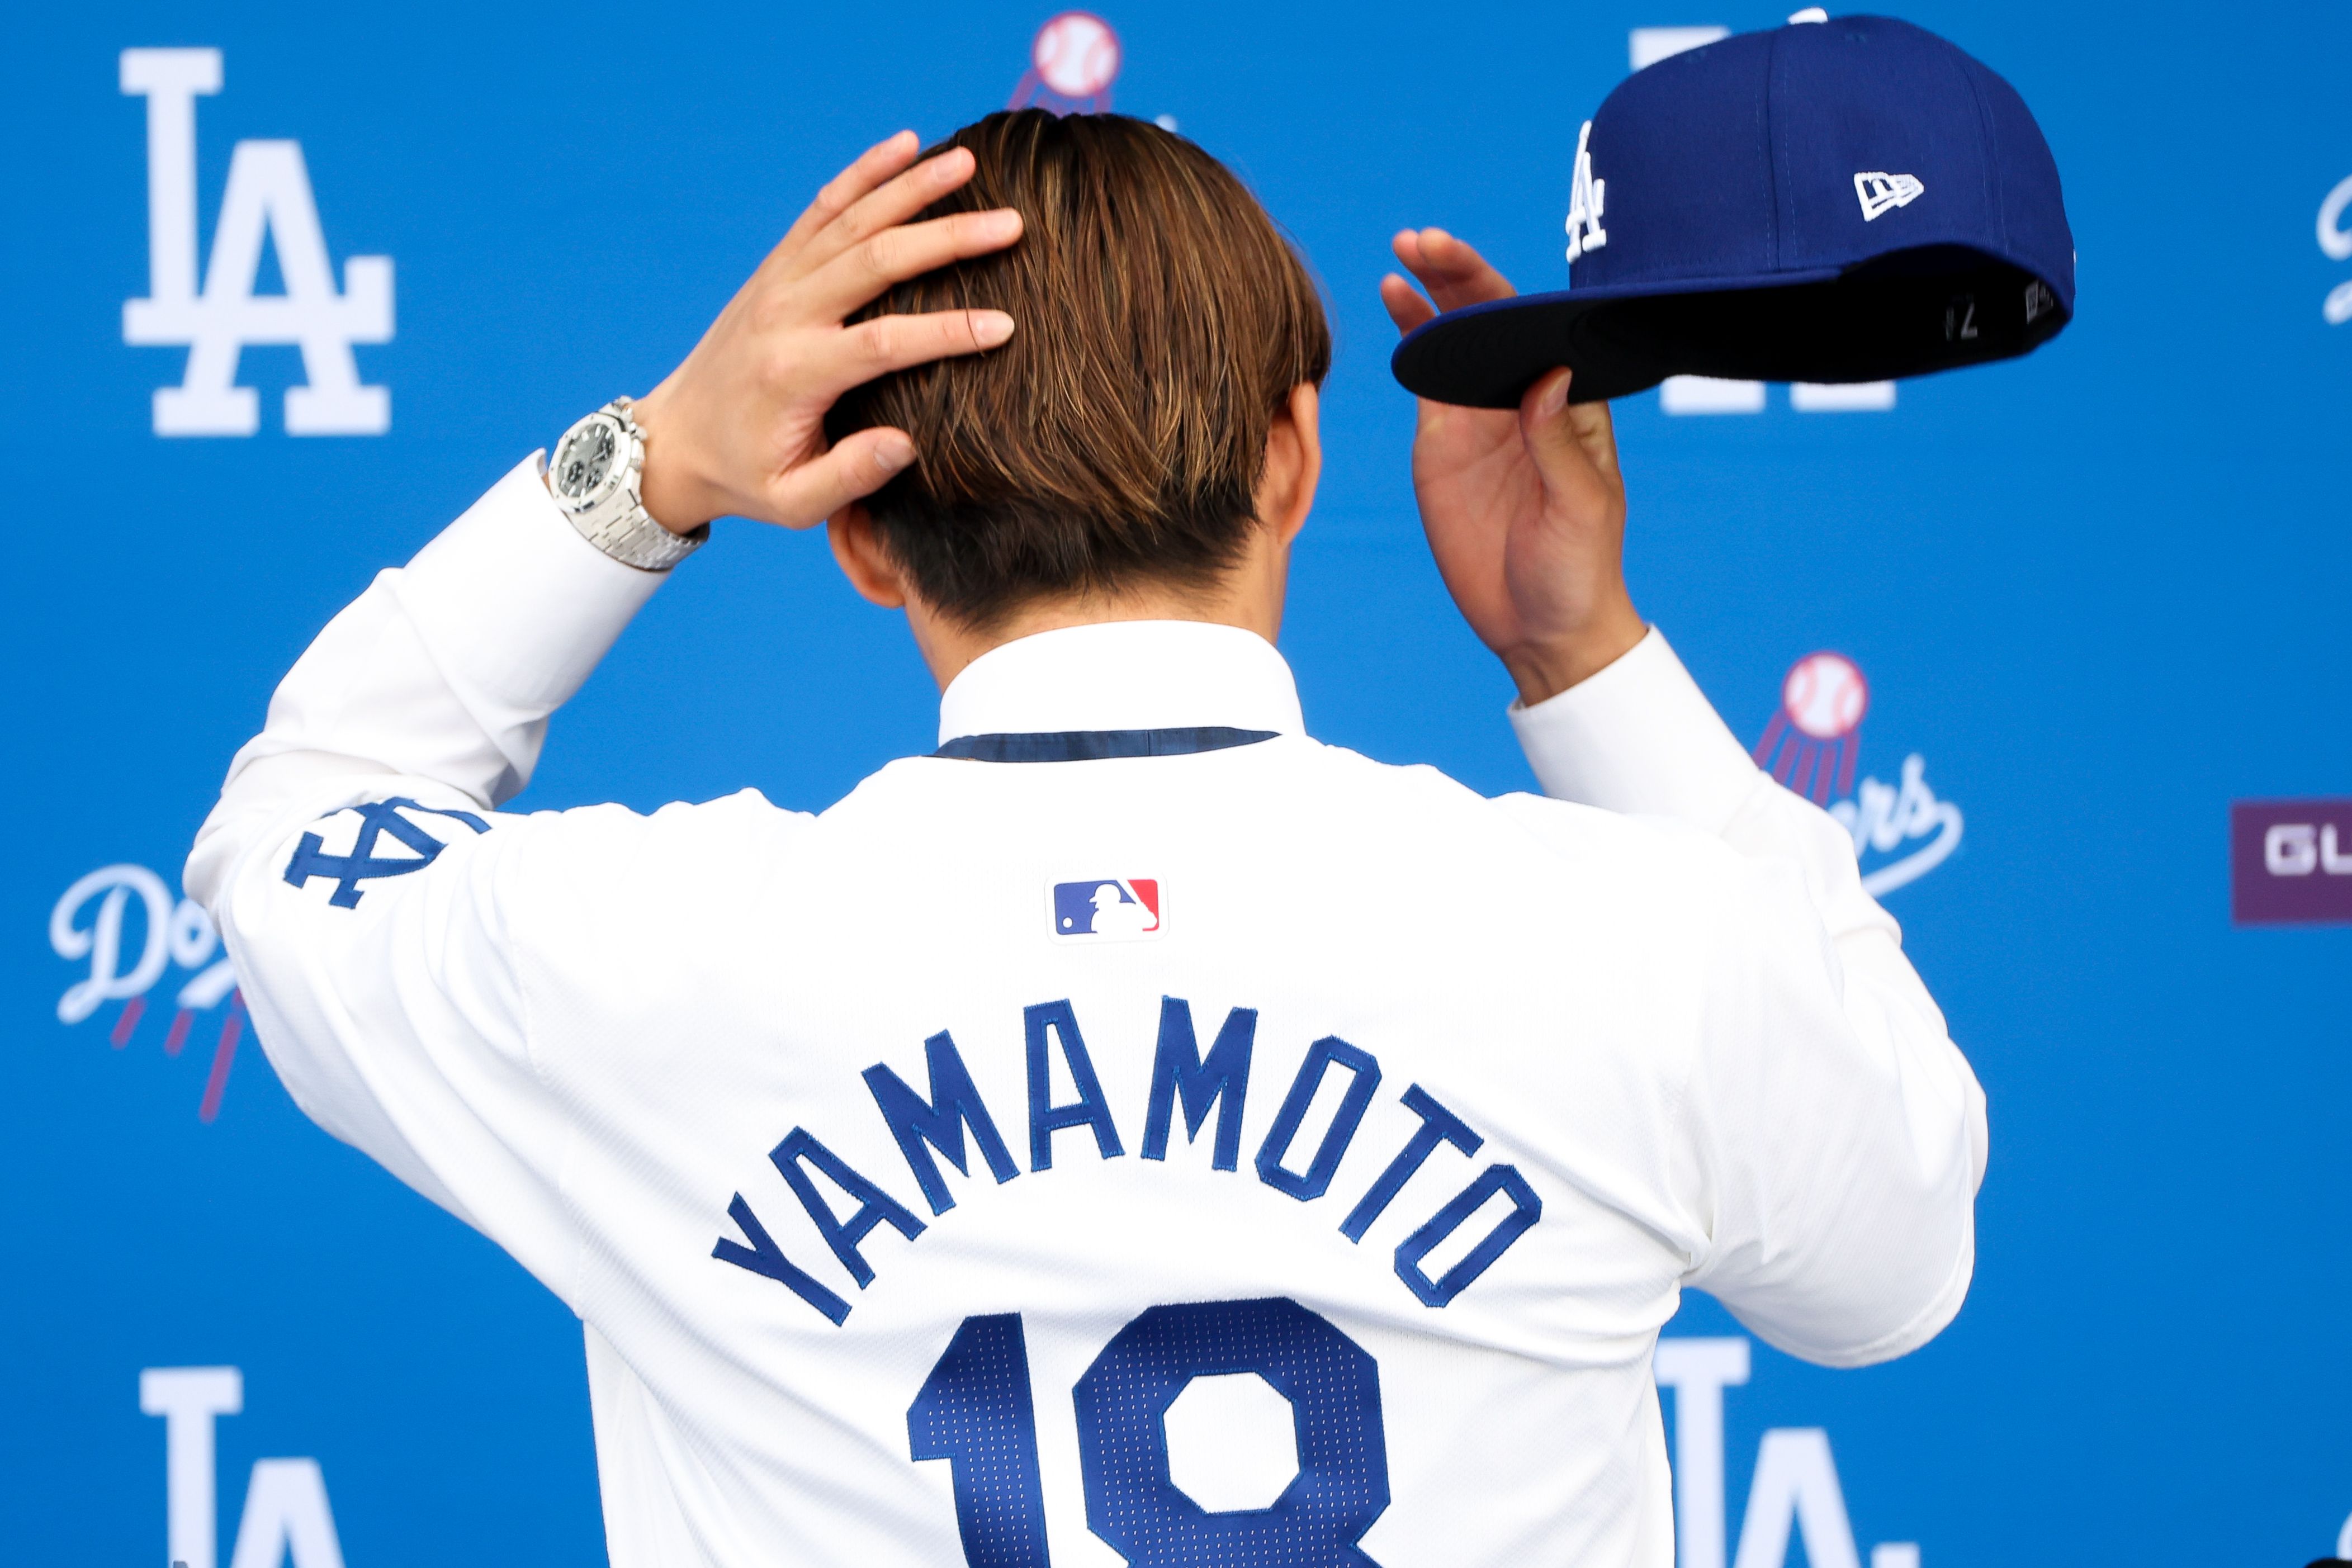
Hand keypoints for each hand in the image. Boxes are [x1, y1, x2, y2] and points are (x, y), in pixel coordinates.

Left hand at [629, 132, 1023, 533]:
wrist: (674, 441)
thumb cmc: (745, 477)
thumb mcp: (793, 503)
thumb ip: (849, 477)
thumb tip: (906, 446)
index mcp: (795, 374)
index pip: (884, 343)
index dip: (948, 332)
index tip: (1005, 327)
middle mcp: (786, 315)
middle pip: (875, 261)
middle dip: (946, 238)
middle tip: (1011, 224)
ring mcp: (779, 282)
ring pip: (852, 220)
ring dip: (912, 187)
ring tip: (969, 161)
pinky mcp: (776, 267)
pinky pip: (823, 208)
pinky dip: (863, 173)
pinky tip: (903, 145)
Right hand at [1380, 228, 1646, 706]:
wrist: (1542, 628)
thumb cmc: (1580, 569)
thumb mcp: (1580, 507)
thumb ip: (1558, 444)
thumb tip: (1545, 378)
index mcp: (1570, 400)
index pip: (1534, 325)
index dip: (1500, 286)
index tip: (1466, 260)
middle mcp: (1525, 396)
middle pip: (1489, 316)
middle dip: (1457, 272)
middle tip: (1419, 239)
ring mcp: (1481, 416)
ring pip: (1454, 336)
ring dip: (1430, 293)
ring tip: (1401, 254)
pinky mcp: (1443, 444)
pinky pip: (1425, 379)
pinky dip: (1410, 337)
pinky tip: (1395, 300)